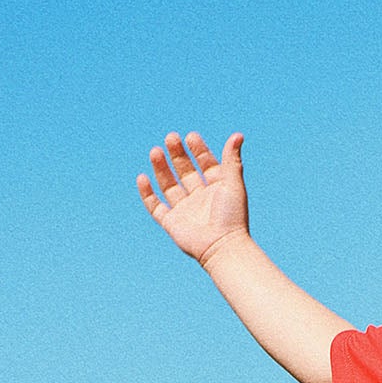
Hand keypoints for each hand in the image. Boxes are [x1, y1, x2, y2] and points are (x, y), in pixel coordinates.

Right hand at [136, 131, 250, 263]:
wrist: (222, 248)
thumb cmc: (232, 217)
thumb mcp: (233, 184)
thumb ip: (232, 160)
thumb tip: (238, 135)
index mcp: (217, 190)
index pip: (205, 165)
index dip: (198, 151)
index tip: (190, 137)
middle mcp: (200, 199)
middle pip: (185, 172)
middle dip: (177, 155)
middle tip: (171, 138)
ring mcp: (185, 210)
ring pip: (169, 185)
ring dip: (161, 168)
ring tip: (155, 151)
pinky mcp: (172, 223)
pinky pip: (156, 206)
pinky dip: (148, 193)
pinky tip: (143, 177)